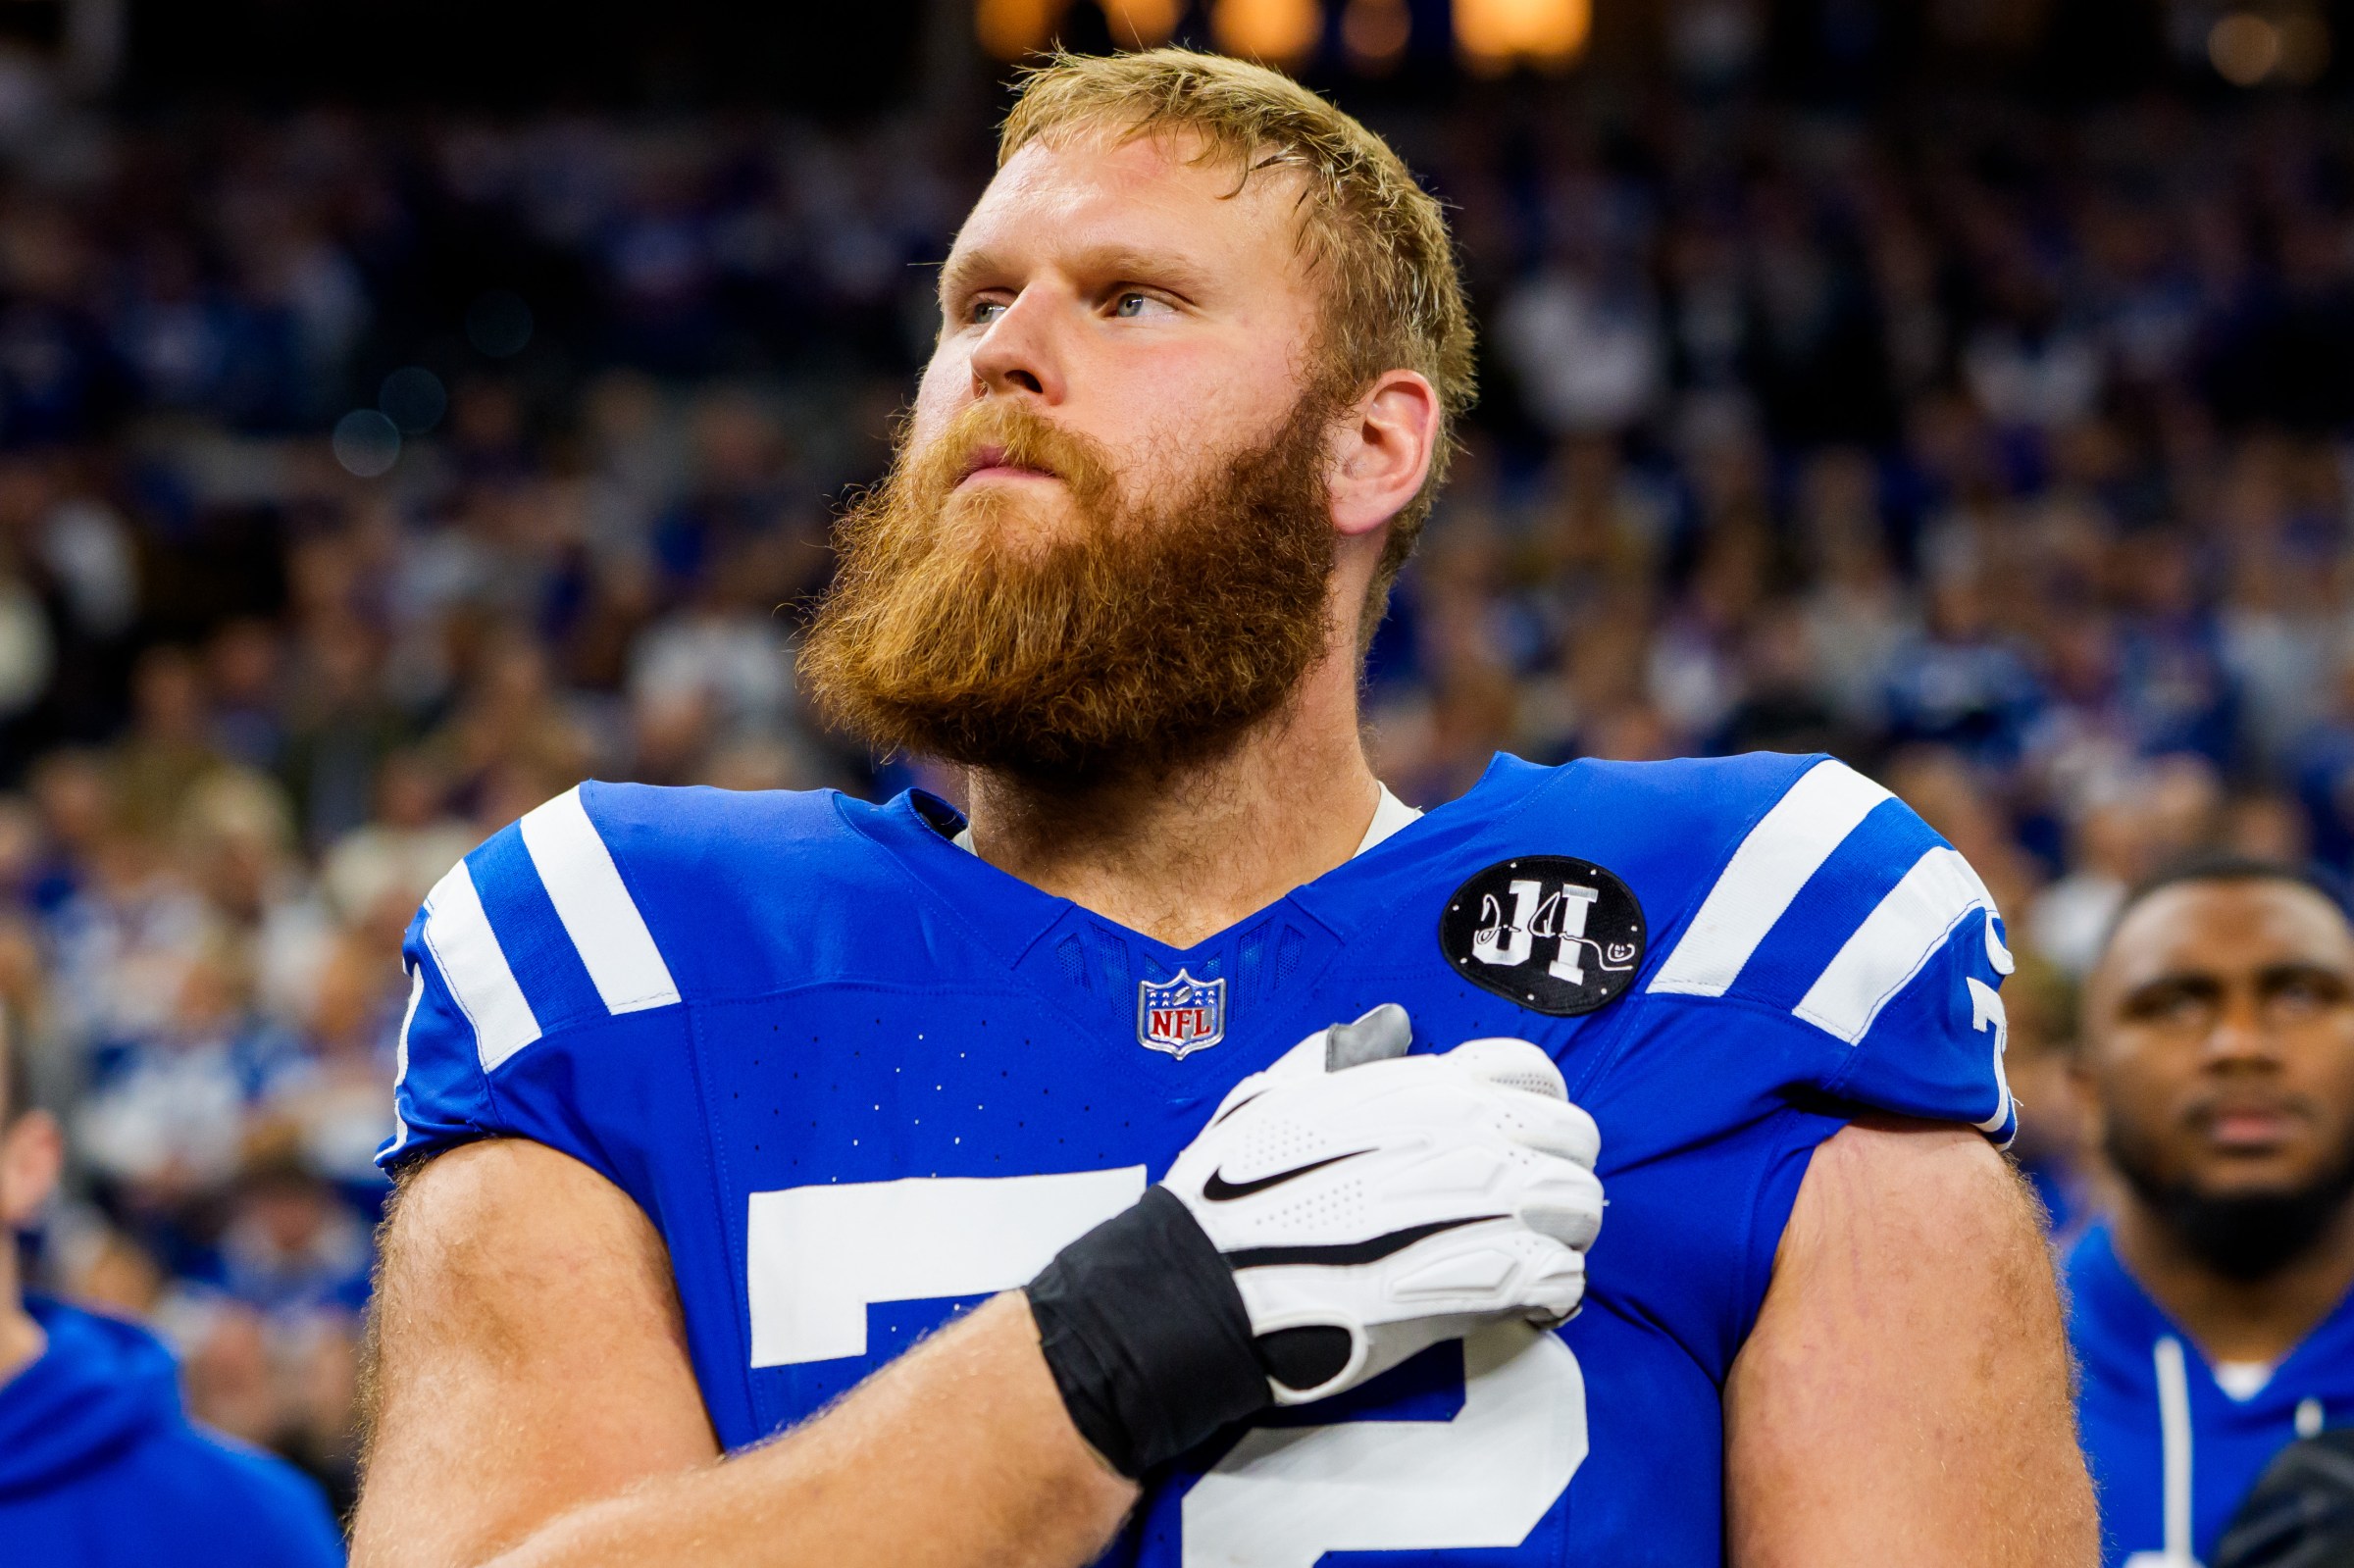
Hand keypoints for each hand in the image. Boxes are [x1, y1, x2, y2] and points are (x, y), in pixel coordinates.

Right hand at [1161, 1004, 1602, 1403]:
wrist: (1203, 1287)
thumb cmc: (1229, 1189)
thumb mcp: (1275, 1096)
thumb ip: (1343, 1057)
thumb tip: (1392, 1021)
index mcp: (1419, 1086)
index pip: (1531, 1070)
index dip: (1533, 1105)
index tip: (1514, 1141)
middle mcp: (1461, 1133)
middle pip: (1573, 1137)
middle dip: (1559, 1170)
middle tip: (1527, 1209)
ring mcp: (1476, 1207)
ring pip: (1580, 1207)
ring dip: (1562, 1233)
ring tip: (1526, 1257)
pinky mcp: (1478, 1286)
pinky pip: (1562, 1279)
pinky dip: (1550, 1293)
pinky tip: (1520, 1302)